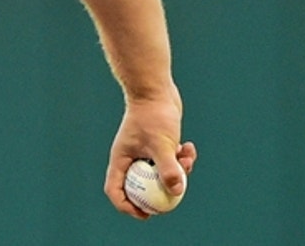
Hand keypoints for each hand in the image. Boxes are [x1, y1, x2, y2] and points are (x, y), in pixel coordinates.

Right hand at [104, 93, 196, 218]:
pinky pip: (168, 160)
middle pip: (138, 186)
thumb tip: (176, 191)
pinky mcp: (157, 144)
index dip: (127, 206)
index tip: (145, 215)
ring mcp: (143, 151)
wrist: (155, 90)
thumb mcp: (162, 144)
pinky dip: (180, 158)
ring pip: (157, 173)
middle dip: (157, 195)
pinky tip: (189, 146)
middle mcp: (129, 157)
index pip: (115, 190)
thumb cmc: (153, 115)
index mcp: (121, 159)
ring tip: (186, 159)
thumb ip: (168, 168)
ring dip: (175, 172)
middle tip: (173, 203)